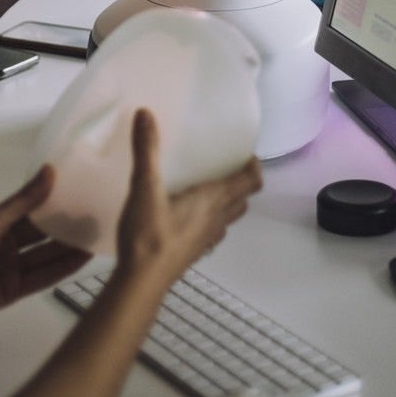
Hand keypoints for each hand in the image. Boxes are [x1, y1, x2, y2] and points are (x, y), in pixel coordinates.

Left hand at [0, 166, 88, 321]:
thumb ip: (25, 200)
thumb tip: (49, 172)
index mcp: (0, 221)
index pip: (35, 210)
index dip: (57, 204)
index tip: (81, 195)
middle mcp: (8, 243)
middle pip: (44, 235)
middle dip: (68, 227)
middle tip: (97, 217)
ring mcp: (11, 268)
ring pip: (47, 256)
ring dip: (69, 248)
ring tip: (96, 237)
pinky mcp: (13, 291)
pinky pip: (42, 278)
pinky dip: (62, 269)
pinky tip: (80, 260)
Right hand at [116, 110, 261, 287]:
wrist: (141, 283)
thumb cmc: (149, 234)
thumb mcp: (144, 187)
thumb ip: (146, 150)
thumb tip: (145, 113)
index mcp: (212, 200)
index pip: (250, 182)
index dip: (254, 167)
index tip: (247, 153)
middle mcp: (216, 219)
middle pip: (243, 200)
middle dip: (241, 182)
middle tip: (225, 165)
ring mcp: (206, 240)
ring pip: (228, 217)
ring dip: (228, 202)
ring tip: (209, 187)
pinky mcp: (193, 253)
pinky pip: (212, 232)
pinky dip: (210, 220)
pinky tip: (189, 216)